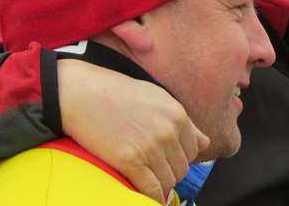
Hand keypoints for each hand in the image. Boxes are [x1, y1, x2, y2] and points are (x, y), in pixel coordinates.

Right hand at [58, 59, 208, 203]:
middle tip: (154, 170)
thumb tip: (205, 143)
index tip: (167, 160)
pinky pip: (151, 189)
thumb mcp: (157, 98)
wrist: (83, 94)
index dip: (180, 157)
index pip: (194, 150)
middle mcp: (168, 131)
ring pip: (168, 181)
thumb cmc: (118, 93)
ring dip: (159, 185)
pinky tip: (142, 194)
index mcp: (177, 114)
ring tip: (146, 179)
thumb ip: (183, 121)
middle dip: (170, 172)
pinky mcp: (130, 161)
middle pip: (182, 168)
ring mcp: (150, 147)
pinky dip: (150, 196)